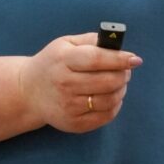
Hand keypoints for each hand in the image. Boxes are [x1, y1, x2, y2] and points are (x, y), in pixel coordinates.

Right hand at [18, 33, 142, 132]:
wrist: (29, 92)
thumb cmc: (53, 63)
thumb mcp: (65, 43)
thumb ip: (91, 40)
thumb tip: (116, 43)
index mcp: (63, 60)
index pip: (96, 59)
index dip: (119, 59)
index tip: (135, 59)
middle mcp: (64, 84)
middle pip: (106, 81)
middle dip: (123, 74)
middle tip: (126, 70)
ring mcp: (69, 106)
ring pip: (109, 99)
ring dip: (121, 90)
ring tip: (119, 82)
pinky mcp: (74, 123)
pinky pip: (105, 116)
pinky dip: (115, 105)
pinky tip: (111, 96)